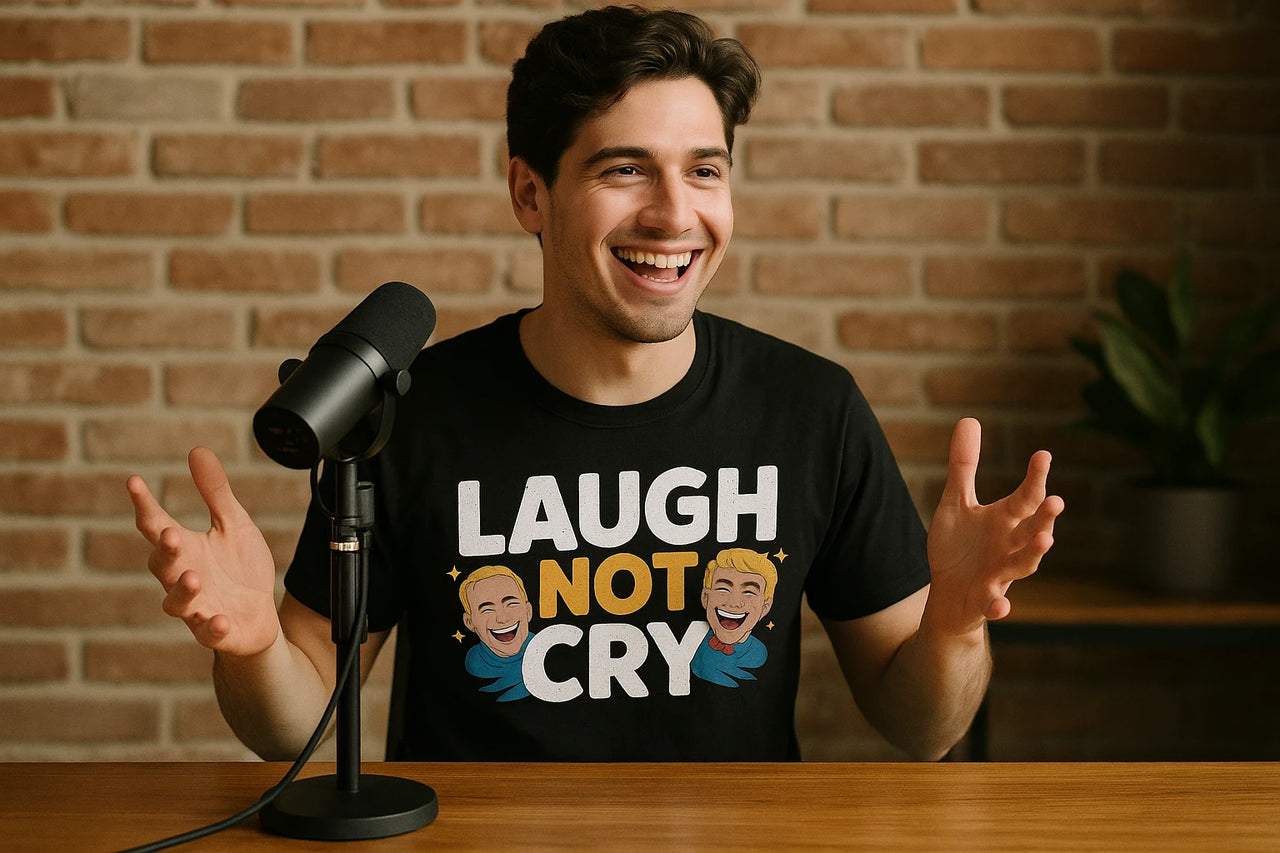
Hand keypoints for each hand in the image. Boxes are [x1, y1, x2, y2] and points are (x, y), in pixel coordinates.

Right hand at [126, 447, 280, 656]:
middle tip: (171, 534)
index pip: (156, 525)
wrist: (259, 615)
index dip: (144, 504)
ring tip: (195, 577)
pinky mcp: (214, 631)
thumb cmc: (239, 567)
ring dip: (183, 590)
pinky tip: (220, 620)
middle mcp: (183, 577)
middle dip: (164, 550)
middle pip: (161, 564)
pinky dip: (212, 627)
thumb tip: (197, 450)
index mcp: (185, 548)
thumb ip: (215, 492)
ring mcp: (196, 607)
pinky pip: (207, 633)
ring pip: (177, 602)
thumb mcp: (234, 524)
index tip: (134, 481)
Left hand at [924, 418, 1063, 636]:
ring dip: (1034, 554)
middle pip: (1032, 530)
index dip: (1035, 478)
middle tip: (1057, 500)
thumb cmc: (959, 547)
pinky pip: (994, 605)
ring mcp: (1000, 575)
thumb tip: (969, 419)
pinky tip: (1001, 607)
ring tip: (1046, 540)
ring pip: (1023, 565)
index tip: (1043, 455)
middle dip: (1045, 517)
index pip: (1025, 497)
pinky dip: (999, 606)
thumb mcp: (956, 504)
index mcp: (1004, 521)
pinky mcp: (985, 600)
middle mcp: (1009, 547)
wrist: (949, 596)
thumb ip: (964, 467)